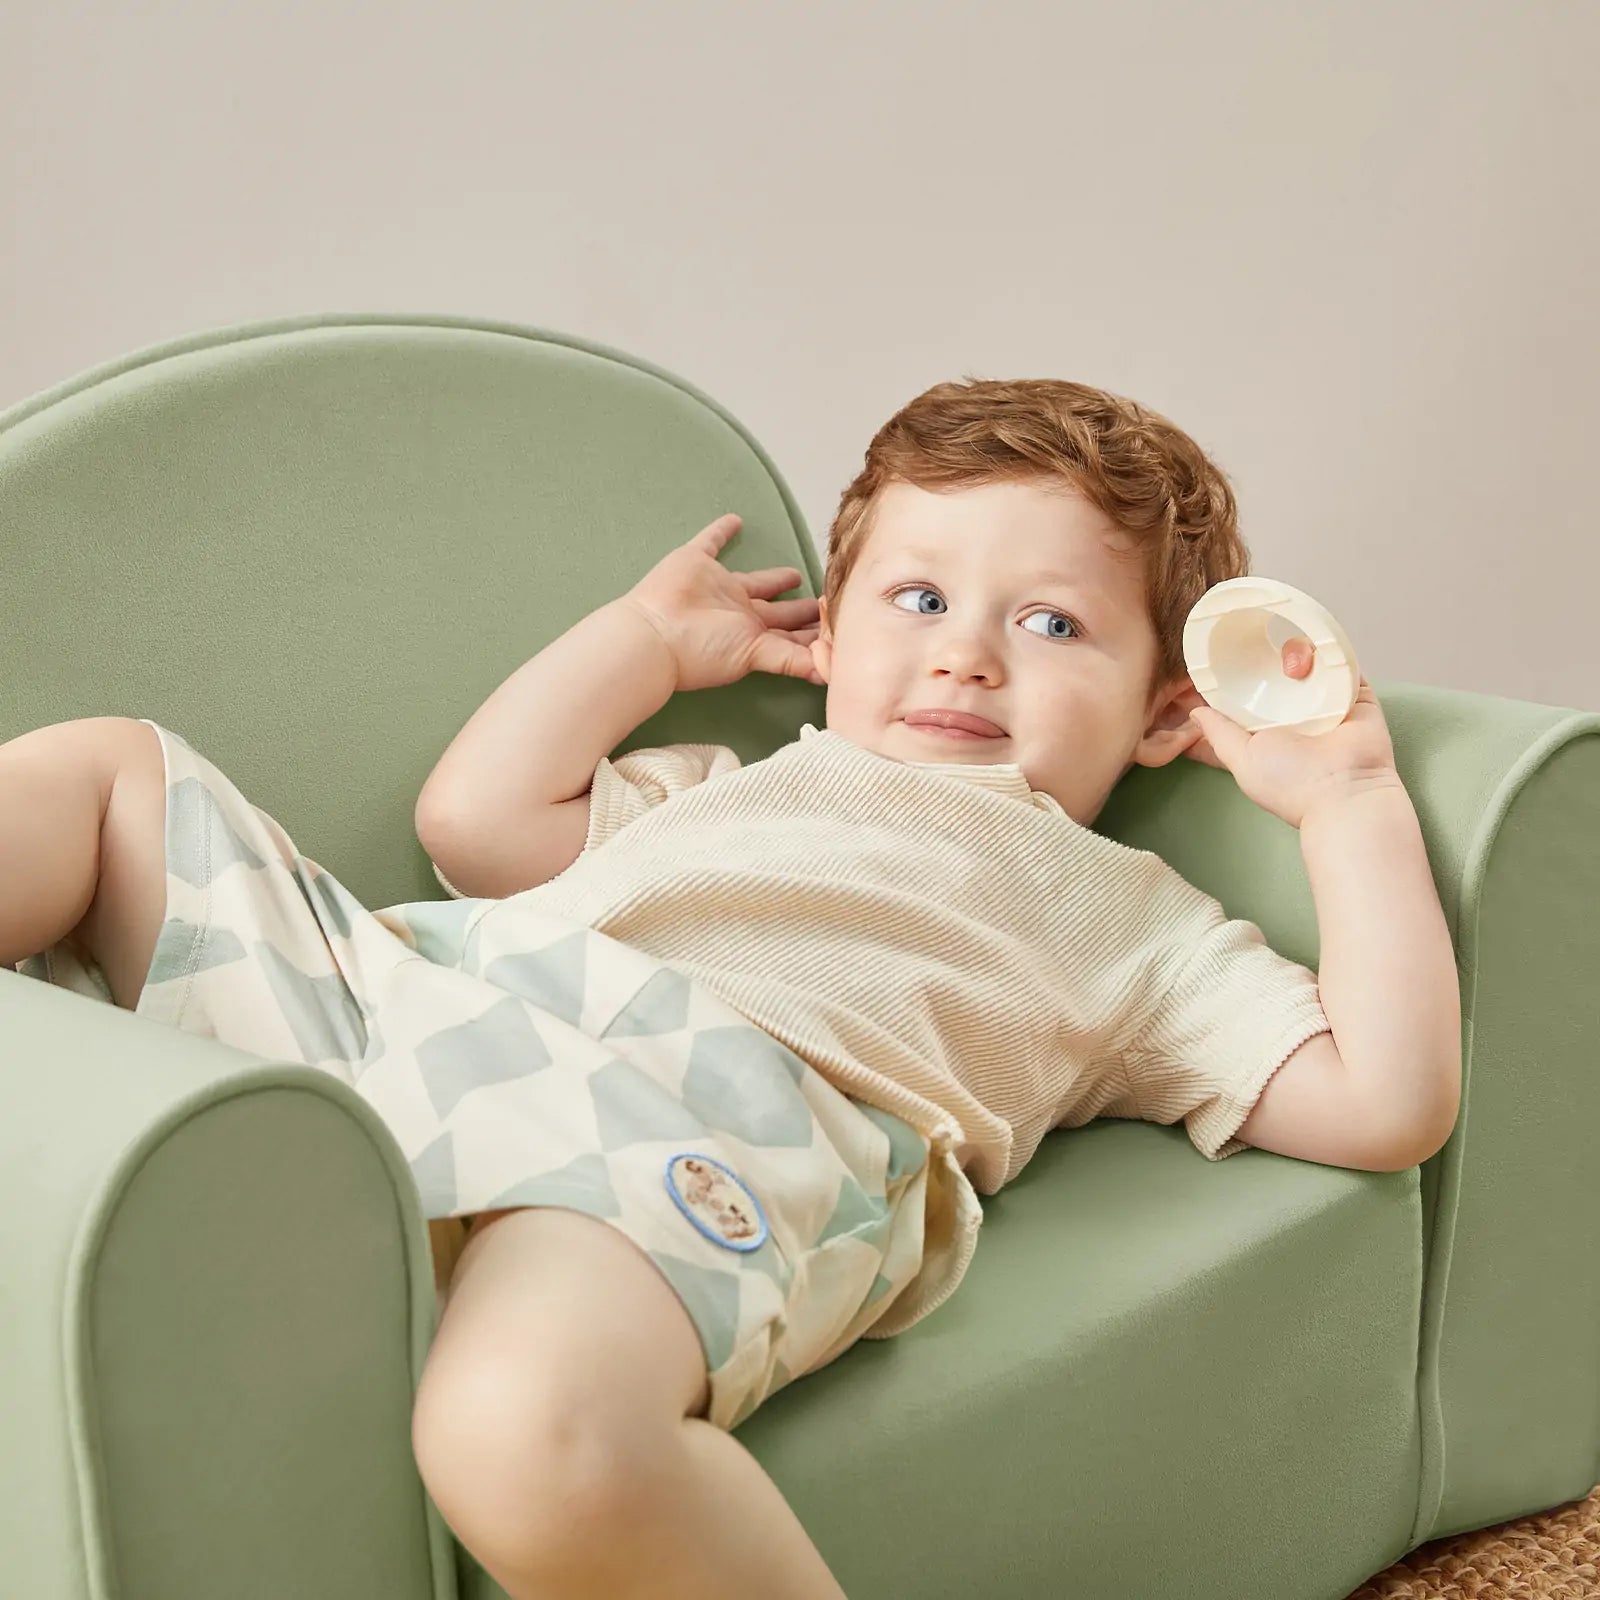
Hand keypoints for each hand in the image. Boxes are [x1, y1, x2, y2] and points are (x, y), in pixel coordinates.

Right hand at [618, 513, 824, 692]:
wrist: (655, 634)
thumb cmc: (702, 651)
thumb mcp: (756, 656)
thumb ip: (792, 661)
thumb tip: (830, 675)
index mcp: (754, 636)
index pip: (793, 636)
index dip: (814, 633)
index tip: (841, 626)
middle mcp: (740, 614)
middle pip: (780, 611)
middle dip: (803, 609)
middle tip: (829, 600)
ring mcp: (718, 588)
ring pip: (756, 581)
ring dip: (776, 578)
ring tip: (798, 572)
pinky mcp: (695, 562)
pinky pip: (711, 542)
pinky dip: (721, 531)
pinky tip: (735, 521)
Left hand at [1180, 639, 1401, 828]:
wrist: (1345, 790)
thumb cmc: (1291, 783)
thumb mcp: (1241, 758)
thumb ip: (1218, 733)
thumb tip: (1195, 712)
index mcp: (1269, 730)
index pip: (1246, 698)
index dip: (1230, 680)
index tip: (1212, 663)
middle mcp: (1297, 714)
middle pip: (1275, 672)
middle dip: (1262, 655)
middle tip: (1248, 643)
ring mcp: (1326, 701)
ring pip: (1307, 660)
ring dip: (1294, 653)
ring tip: (1291, 668)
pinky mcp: (1355, 692)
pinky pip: (1340, 660)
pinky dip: (1326, 650)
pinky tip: (1309, 659)